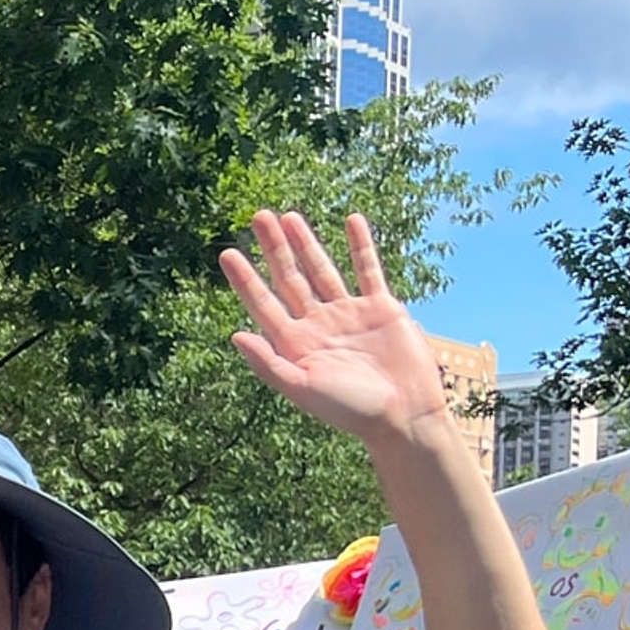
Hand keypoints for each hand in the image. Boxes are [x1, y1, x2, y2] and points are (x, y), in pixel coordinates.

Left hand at [218, 211, 446, 446]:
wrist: (402, 414)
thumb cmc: (349, 409)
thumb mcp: (302, 388)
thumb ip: (268, 363)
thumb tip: (235, 335)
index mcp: (294, 344)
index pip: (263, 303)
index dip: (245, 279)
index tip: (227, 253)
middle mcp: (317, 325)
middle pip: (289, 278)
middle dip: (273, 248)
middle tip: (258, 216)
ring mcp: (348, 314)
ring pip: (322, 269)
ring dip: (306, 243)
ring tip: (289, 215)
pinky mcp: (381, 307)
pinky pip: (368, 270)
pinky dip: (361, 246)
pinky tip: (351, 220)